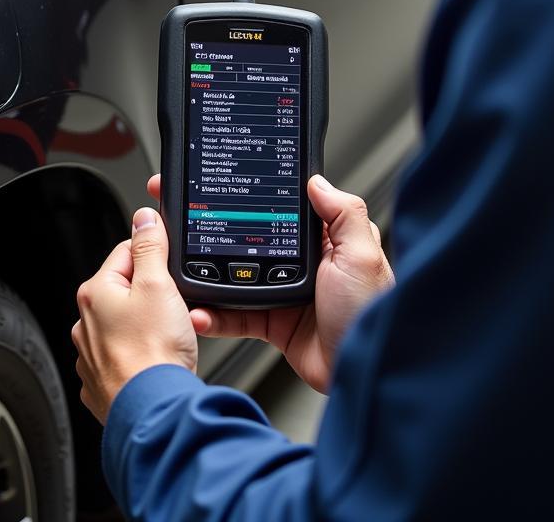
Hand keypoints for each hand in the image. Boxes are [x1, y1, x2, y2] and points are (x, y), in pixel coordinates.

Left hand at [72, 207, 196, 423]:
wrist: (154, 410)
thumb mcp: (159, 284)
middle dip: (153, 295)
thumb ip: (150, 246)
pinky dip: (140, 355)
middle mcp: (85, 323)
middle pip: (127, 289)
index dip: (155, 258)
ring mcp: (91, 355)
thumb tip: (144, 218)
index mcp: (95, 292)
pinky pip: (125, 356)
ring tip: (168, 337)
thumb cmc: (154, 351)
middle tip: (173, 308)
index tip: (169, 271)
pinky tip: (156, 360)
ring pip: (126, 324)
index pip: (127, 252)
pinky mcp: (103, 382)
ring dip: (147, 326)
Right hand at [147, 173, 393, 394]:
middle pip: (252, 240)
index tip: (223, 187)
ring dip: (210, 275)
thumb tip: (317, 181)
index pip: (283, 210)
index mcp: (325, 241)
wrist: (359, 372)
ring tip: (184, 267)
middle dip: (218, 232)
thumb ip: (343, 214)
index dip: (255, 198)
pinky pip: (236, 315)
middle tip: (186, 222)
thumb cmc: (369, 313)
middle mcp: (303, 264)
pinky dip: (214, 315)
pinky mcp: (274, 323)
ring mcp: (285, 293)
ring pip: (237, 277)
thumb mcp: (362, 255)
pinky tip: (199, 312)